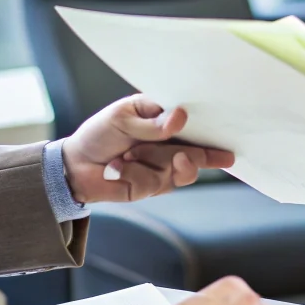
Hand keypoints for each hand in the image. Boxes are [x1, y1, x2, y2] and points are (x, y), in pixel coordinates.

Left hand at [61, 95, 233, 203]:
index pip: (196, 123)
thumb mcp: (122, 118)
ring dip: (151, 161)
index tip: (229, 140)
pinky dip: (132, 174)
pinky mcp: (151, 187)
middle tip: (185, 155)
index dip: (214, 130)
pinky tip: (117, 168)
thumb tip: (180, 117)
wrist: (75, 166)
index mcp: (165, 119)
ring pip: (179, 170)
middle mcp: (170, 143)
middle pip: (198, 152)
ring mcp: (163, 166)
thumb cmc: (100, 134)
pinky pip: (154, 183)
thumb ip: (152, 123)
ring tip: (129, 156)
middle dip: (196, 155)